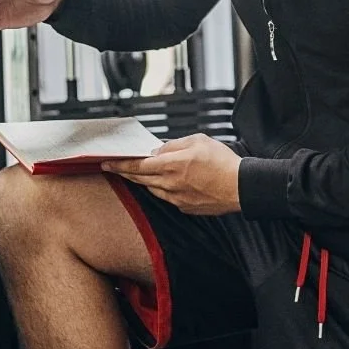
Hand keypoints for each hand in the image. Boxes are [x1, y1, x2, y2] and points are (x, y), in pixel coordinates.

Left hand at [102, 133, 240, 215]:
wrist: (241, 187)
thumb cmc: (223, 163)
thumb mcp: (198, 141)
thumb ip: (174, 144)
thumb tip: (159, 150)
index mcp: (172, 165)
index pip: (137, 166)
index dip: (120, 165)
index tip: (107, 163)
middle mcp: (170, 184)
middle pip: (140, 180)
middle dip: (126, 173)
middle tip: (116, 168)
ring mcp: (176, 198)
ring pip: (152, 189)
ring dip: (143, 182)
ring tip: (140, 174)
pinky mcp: (184, 207)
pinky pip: (167, 197)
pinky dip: (162, 189)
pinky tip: (165, 183)